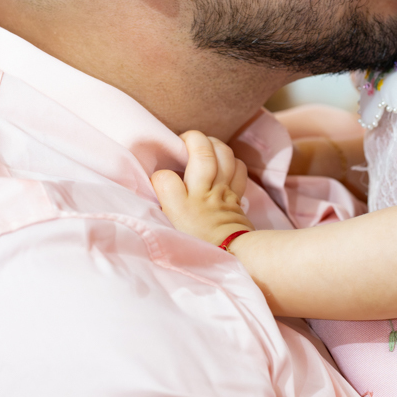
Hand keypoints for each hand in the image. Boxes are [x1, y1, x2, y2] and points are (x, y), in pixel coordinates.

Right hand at [151, 131, 252, 246]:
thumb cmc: (197, 245)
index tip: (159, 178)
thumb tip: (157, 183)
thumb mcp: (170, 229)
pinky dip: (230, 160)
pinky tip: (221, 162)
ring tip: (202, 144)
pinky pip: (238, 167)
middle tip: (183, 141)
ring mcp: (223, 192)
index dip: (160, 174)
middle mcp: (204, 195)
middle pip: (202, 153)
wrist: (232, 258)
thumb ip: (163, 203)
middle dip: (192, 138)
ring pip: (224, 154)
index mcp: (181, 207)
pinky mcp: (237, 193)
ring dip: (213, 144)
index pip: (164, 178)